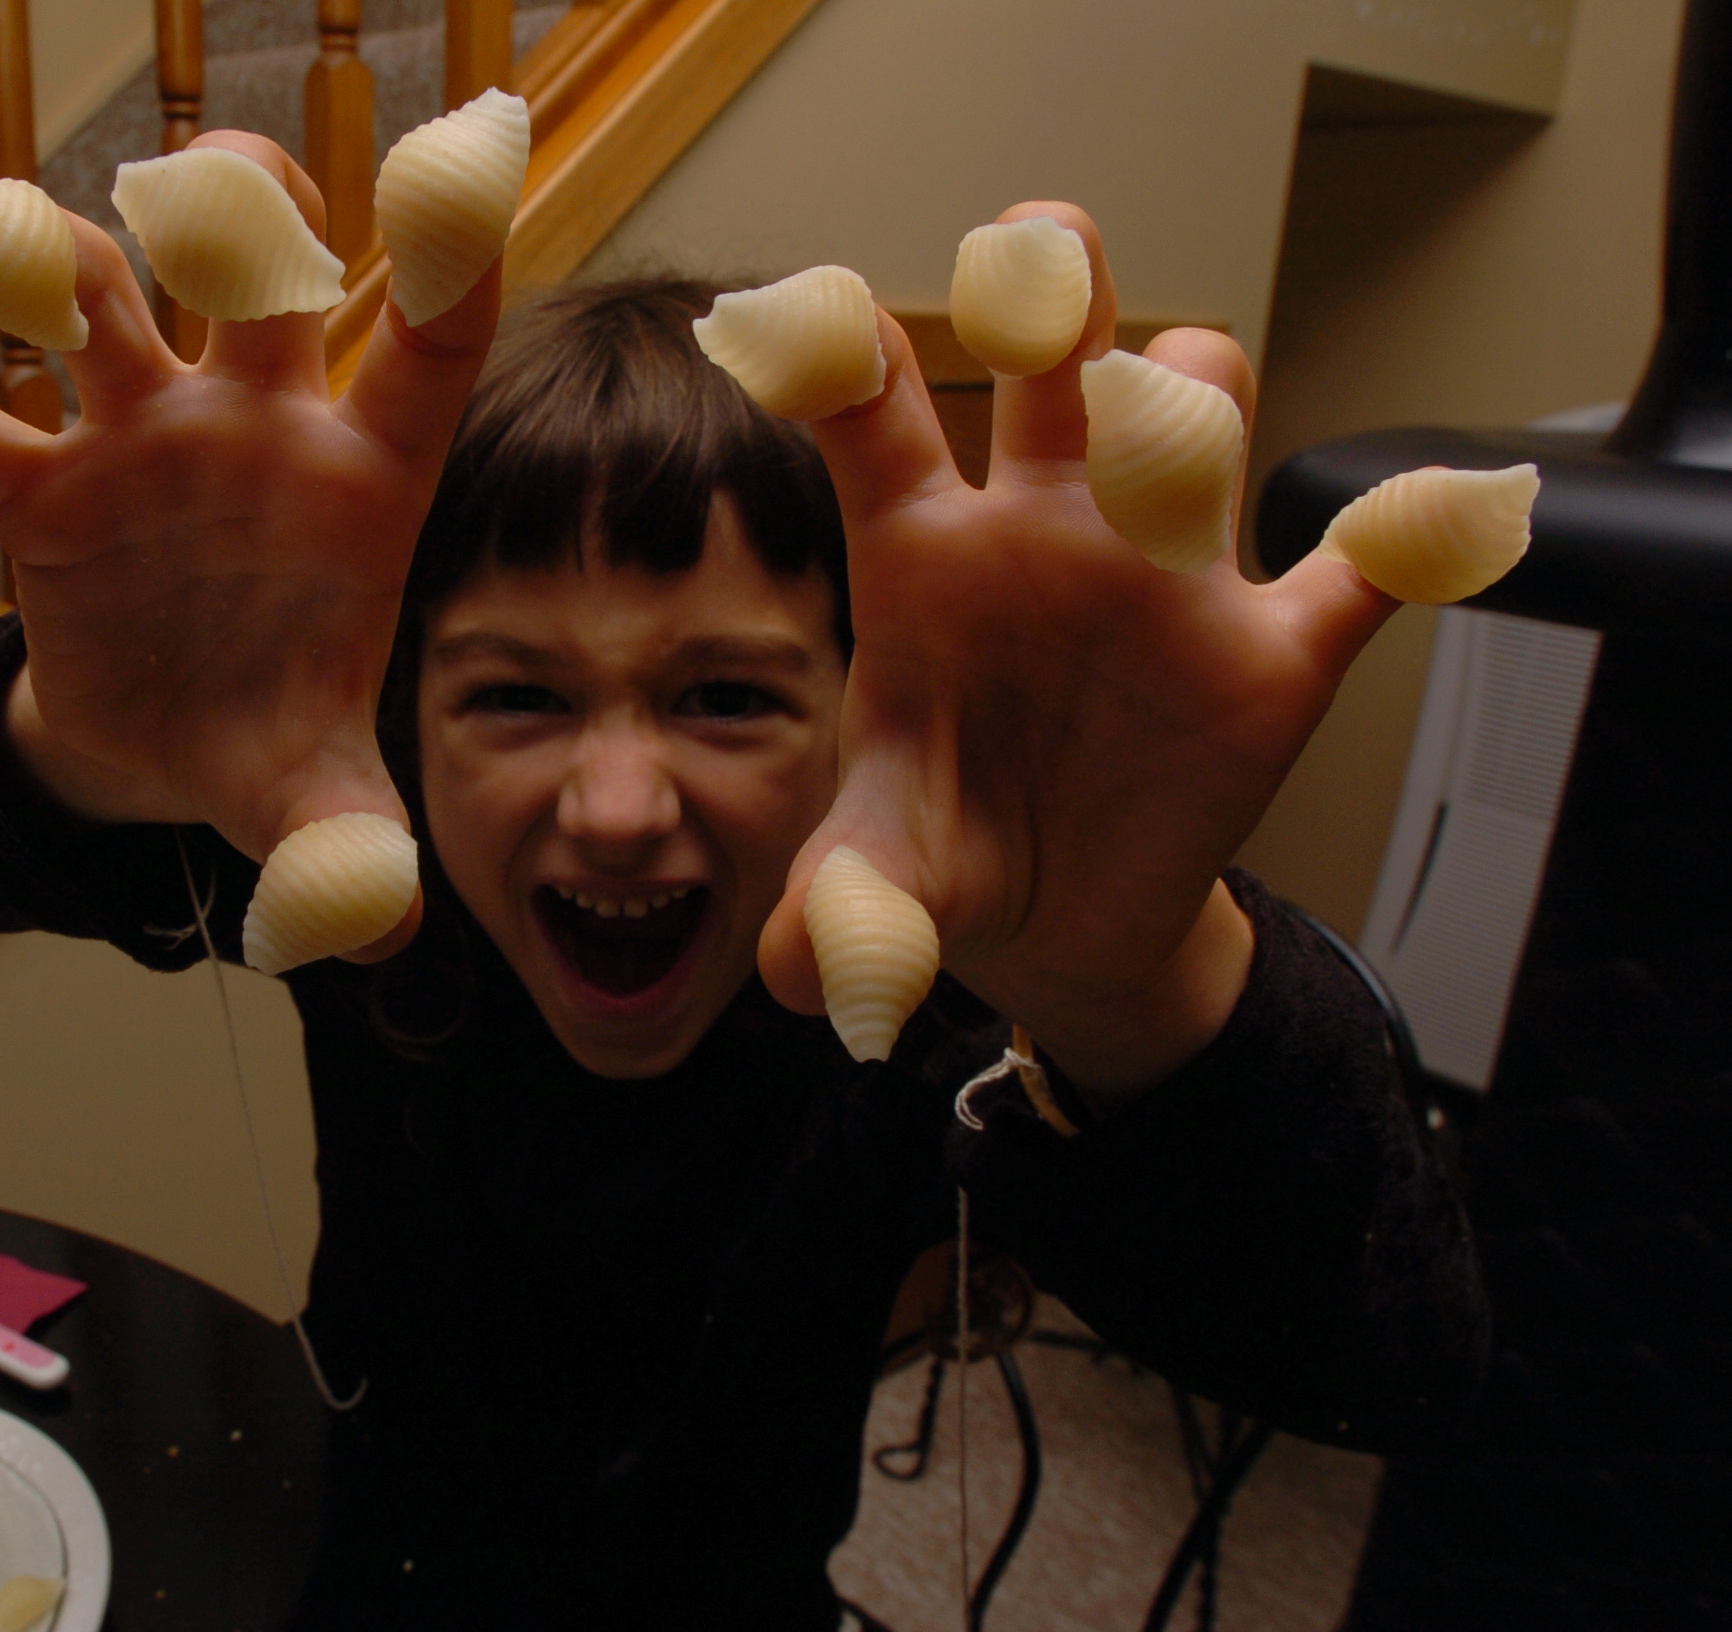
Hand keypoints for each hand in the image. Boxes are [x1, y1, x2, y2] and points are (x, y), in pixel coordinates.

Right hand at [0, 134, 498, 955]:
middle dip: (239, 215)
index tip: (458, 178)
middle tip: (209, 189)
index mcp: (362, 479)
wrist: (171, 757)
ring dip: (47, 255)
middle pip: (255, 275)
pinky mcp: (42, 491)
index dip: (447, 275)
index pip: (426, 359)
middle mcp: (255, 428)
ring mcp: (142, 443)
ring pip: (98, 303)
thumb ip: (348, 844)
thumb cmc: (271, 738)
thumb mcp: (312, 797)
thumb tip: (374, 927)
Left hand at [757, 203, 1396, 1096]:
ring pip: (1198, 418)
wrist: (1064, 927)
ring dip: (1194, 401)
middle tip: (1045, 245)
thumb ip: (847, 902)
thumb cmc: (953, 850)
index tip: (816, 321)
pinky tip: (1423, 520)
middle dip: (1055, 294)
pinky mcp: (1271, 656)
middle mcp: (1047, 533)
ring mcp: (1164, 579)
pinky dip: (1402, 545)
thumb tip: (819, 970)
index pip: (876, 426)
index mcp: (925, 558)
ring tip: (1174, 426)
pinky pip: (1359, 576)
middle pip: (1057, 367)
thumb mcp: (886, 880)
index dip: (846, 363)